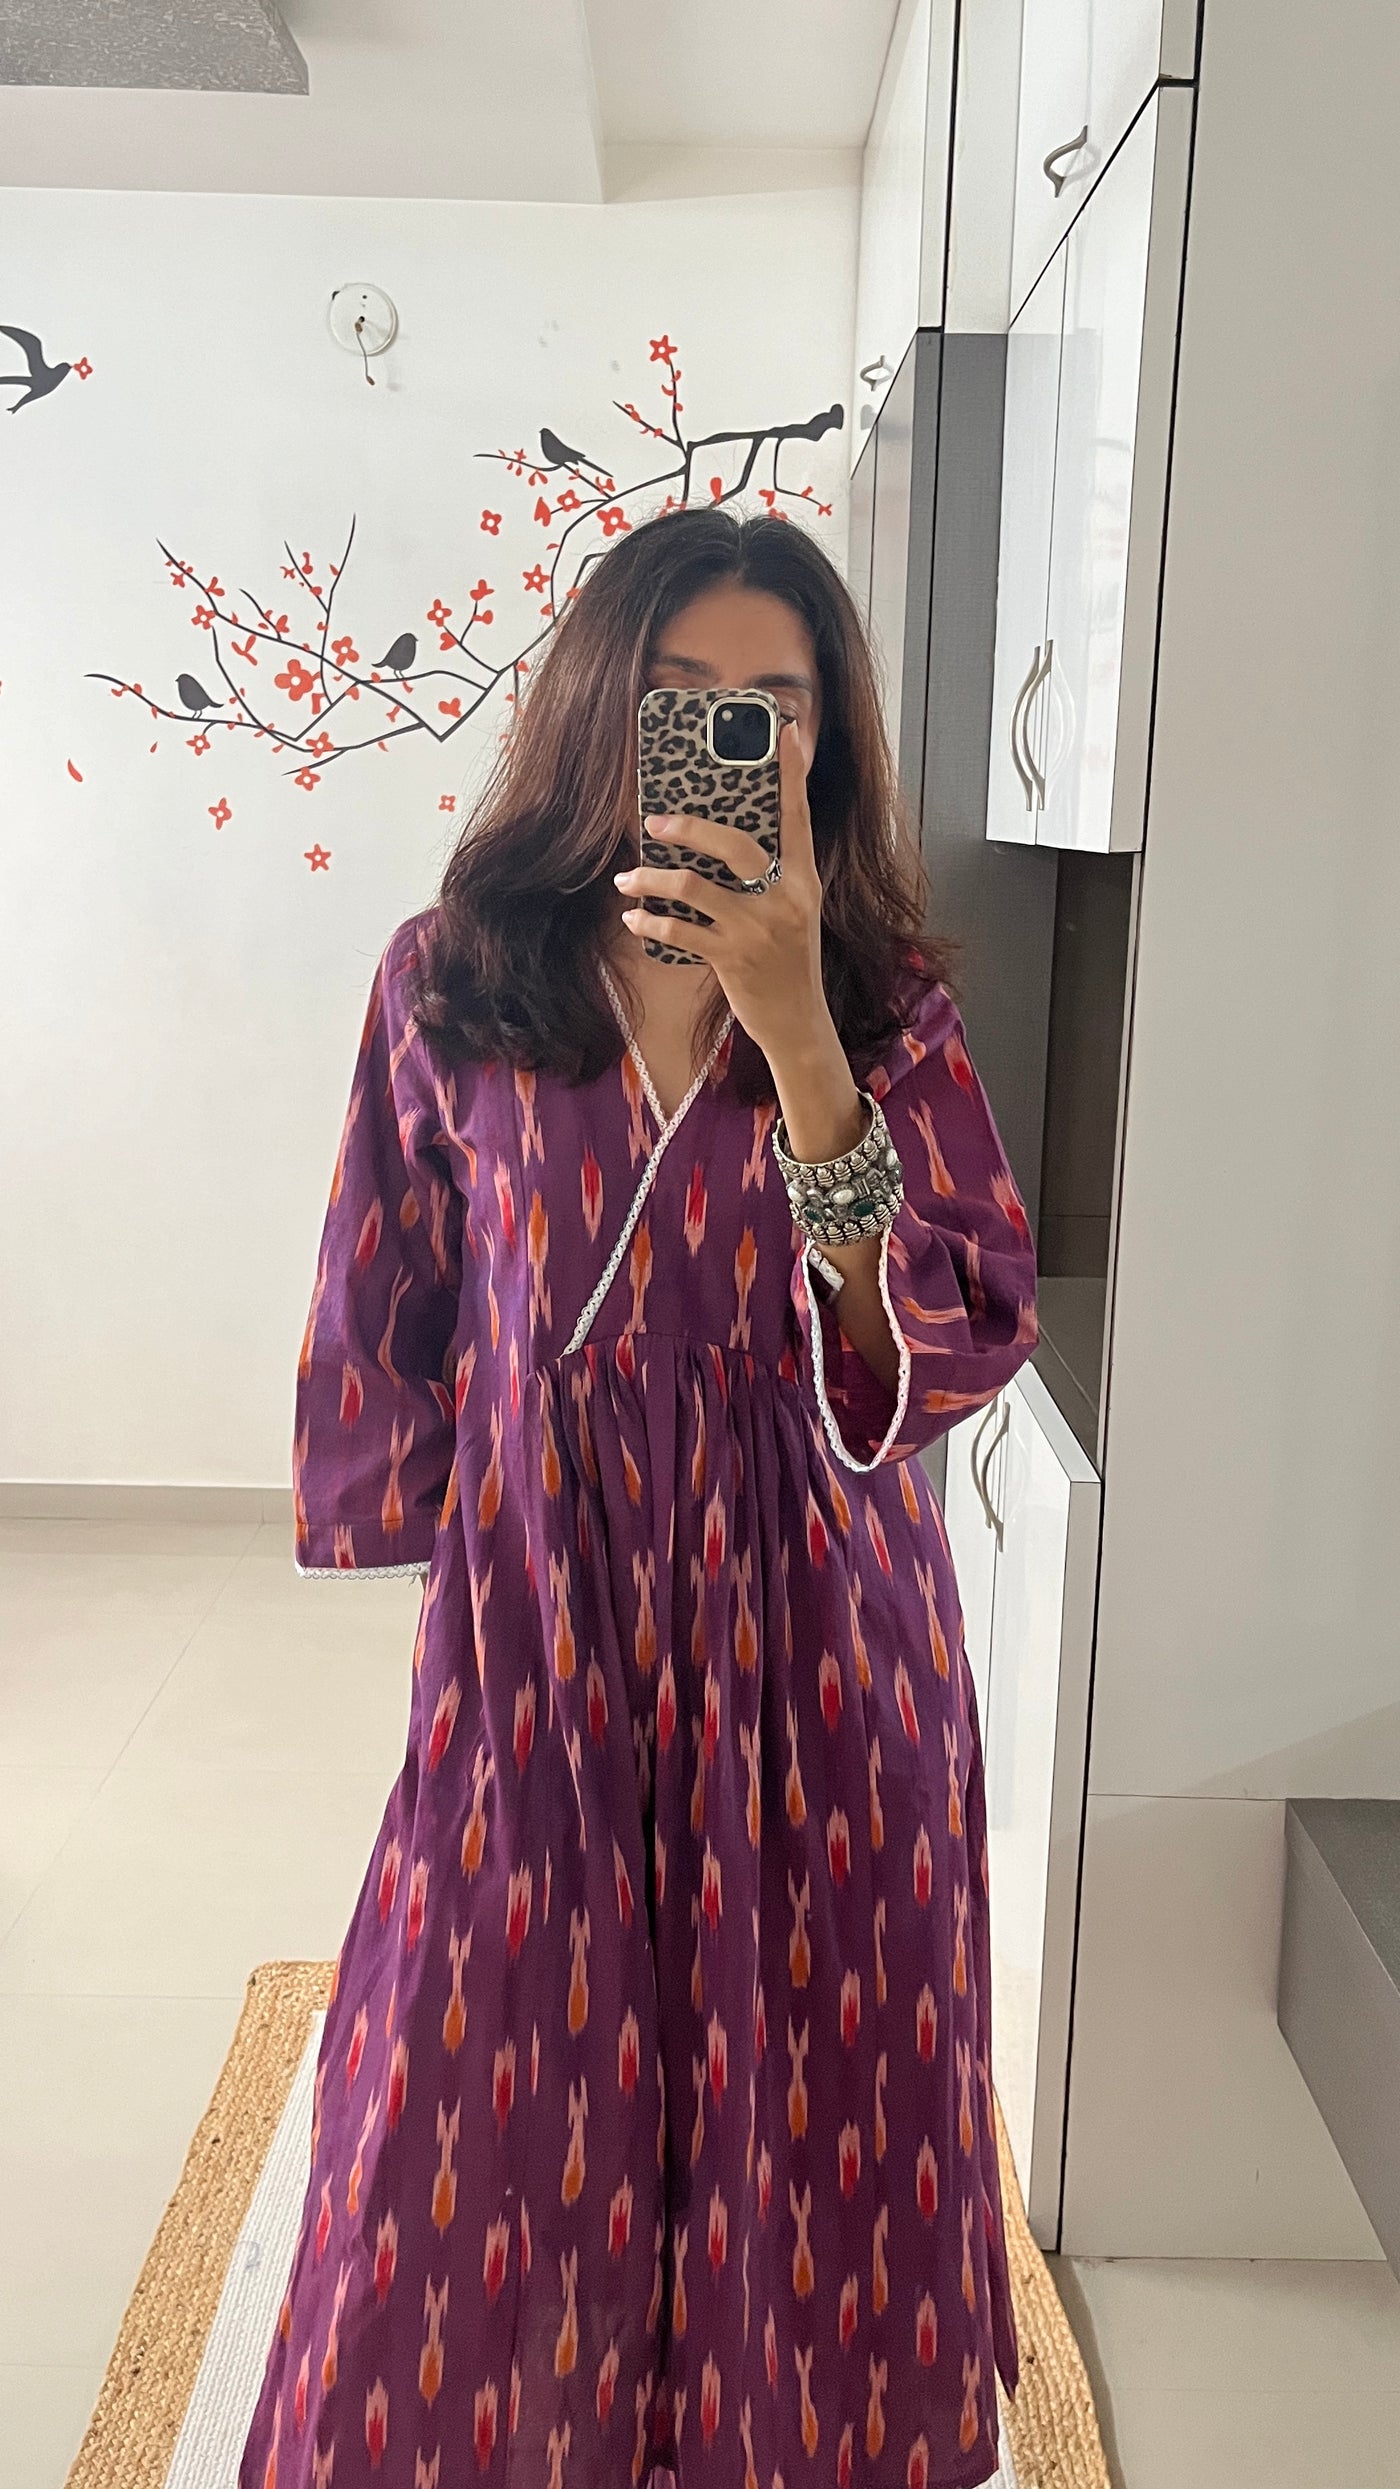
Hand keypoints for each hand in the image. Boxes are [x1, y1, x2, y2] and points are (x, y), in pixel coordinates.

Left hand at [614, 715, 833, 1067]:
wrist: (798, 1022)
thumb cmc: (789, 963)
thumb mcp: (792, 913)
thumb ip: (770, 878)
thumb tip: (720, 844)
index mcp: (803, 881)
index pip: (798, 817)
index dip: (792, 774)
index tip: (783, 731)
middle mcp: (784, 899)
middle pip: (734, 845)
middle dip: (688, 829)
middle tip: (653, 824)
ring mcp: (757, 930)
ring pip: (694, 888)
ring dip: (651, 881)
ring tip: (627, 880)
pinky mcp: (732, 959)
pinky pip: (680, 931)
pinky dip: (650, 923)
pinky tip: (634, 919)